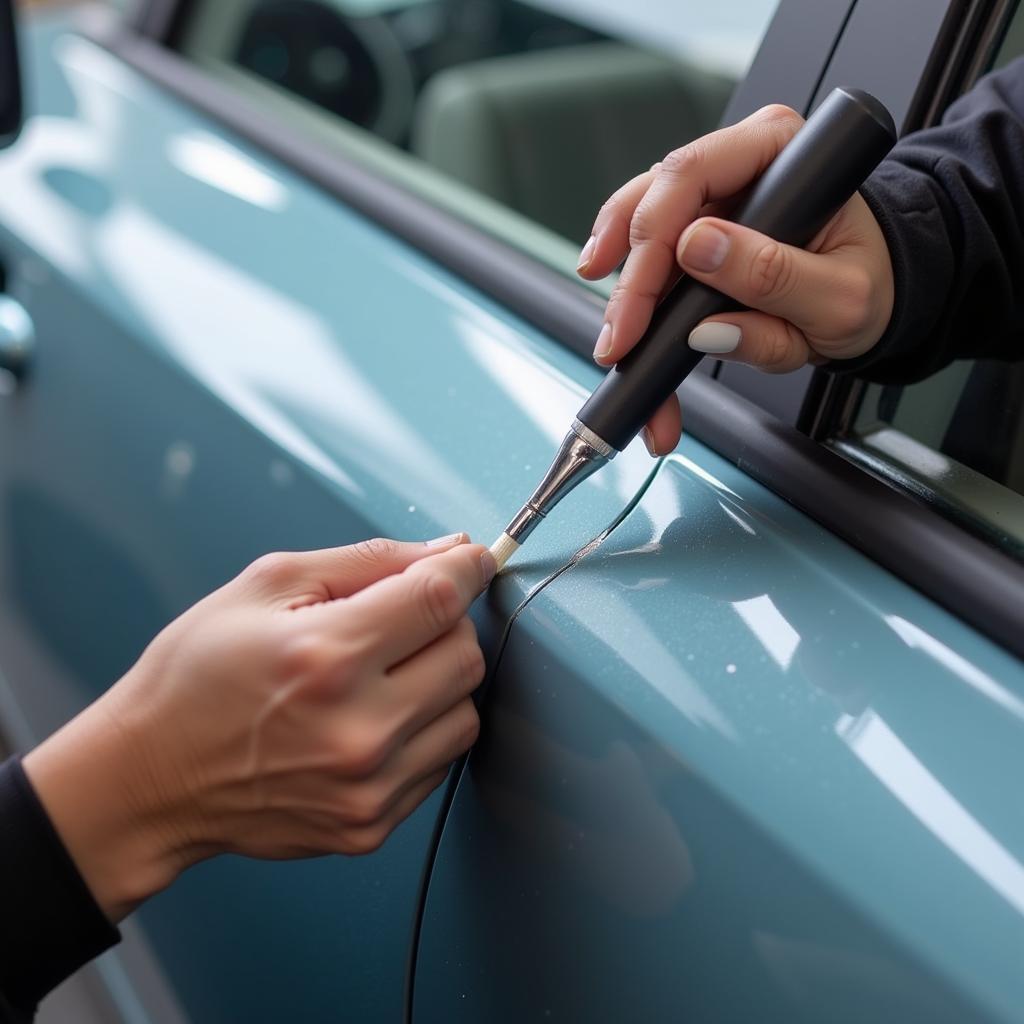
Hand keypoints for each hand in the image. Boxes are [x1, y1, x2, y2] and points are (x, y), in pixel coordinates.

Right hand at [24, 534, 494, 921]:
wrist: (150, 778)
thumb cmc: (197, 675)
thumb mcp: (268, 586)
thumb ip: (370, 562)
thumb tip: (450, 551)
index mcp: (326, 656)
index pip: (440, 599)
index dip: (467, 569)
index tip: (471, 561)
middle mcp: (357, 728)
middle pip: (465, 655)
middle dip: (444, 625)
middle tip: (399, 622)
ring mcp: (368, 786)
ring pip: (466, 711)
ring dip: (439, 680)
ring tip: (381, 675)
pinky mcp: (371, 826)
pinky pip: (441, 760)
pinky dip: (423, 729)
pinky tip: (372, 719)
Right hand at [577, 104, 894, 454]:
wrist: (876, 304)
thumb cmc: (869, 285)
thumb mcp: (839, 296)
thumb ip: (774, 278)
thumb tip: (697, 255)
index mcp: (780, 150)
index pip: (692, 175)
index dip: (651, 240)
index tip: (639, 310)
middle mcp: (736, 166)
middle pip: (653, 205)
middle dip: (629, 280)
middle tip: (620, 342)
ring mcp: (710, 201)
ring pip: (637, 230)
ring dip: (619, 288)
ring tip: (614, 341)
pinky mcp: (694, 237)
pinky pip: (647, 260)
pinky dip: (630, 298)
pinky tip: (620, 322)